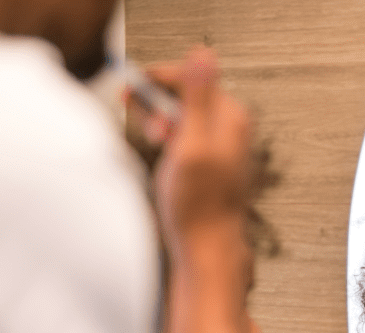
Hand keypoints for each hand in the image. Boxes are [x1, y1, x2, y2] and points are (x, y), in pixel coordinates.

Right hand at [131, 46, 254, 260]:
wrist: (206, 245)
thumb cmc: (199, 204)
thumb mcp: (192, 144)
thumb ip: (197, 97)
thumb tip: (204, 55)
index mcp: (232, 117)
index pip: (192, 76)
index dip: (158, 79)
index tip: (132, 89)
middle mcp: (231, 127)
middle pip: (185, 95)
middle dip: (158, 106)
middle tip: (151, 130)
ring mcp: (221, 143)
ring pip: (180, 115)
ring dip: (160, 124)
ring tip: (158, 145)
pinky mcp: (209, 159)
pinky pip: (183, 135)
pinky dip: (167, 141)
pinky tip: (165, 158)